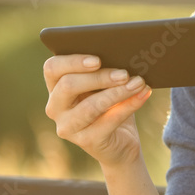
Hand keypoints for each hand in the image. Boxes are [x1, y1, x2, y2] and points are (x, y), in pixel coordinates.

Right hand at [43, 54, 153, 168]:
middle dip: (99, 77)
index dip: (72, 62)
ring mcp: (68, 127)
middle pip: (68, 85)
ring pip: (90, 106)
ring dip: (117, 92)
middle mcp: (55, 108)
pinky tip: (143, 94)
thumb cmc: (110, 104)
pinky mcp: (87, 142)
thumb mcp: (104, 85)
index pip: (52, 68)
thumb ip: (105, 70)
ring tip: (138, 82)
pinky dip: (129, 105)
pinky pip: (108, 121)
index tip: (97, 60)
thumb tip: (123, 53)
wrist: (121, 142)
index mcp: (55, 87)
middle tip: (124, 73)